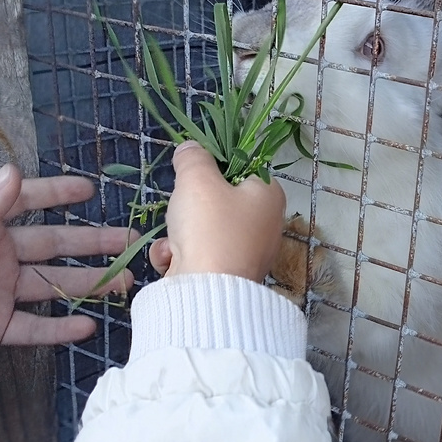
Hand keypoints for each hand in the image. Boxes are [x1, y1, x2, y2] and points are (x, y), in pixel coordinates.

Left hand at [0, 164, 133, 347]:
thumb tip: (15, 172)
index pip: (25, 200)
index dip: (56, 192)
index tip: (89, 188)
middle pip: (52, 245)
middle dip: (91, 242)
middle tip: (127, 239)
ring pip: (50, 286)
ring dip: (87, 285)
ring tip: (124, 284)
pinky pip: (29, 329)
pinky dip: (57, 330)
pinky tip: (86, 327)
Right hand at [149, 143, 285, 282]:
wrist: (206, 292)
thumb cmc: (210, 228)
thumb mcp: (197, 179)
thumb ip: (193, 158)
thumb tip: (191, 149)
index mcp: (269, 196)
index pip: (242, 168)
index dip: (213, 168)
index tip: (194, 174)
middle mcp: (264, 224)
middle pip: (217, 200)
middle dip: (189, 206)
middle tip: (183, 208)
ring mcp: (246, 253)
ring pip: (202, 228)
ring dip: (178, 232)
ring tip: (176, 239)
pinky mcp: (226, 275)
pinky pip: (198, 254)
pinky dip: (179, 256)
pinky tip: (172, 260)